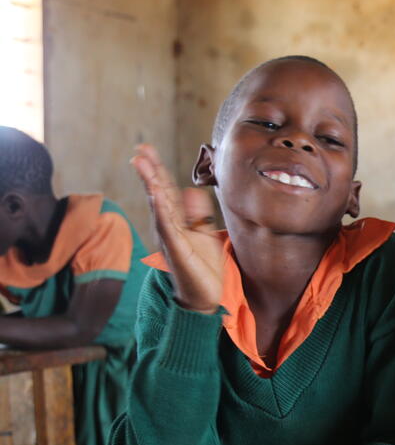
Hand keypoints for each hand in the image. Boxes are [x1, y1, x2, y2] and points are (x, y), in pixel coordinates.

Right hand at [131, 143, 223, 312]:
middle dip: (149, 170)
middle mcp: (168, 225)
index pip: (164, 190)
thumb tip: (192, 190)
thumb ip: (198, 212)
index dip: (157, 169)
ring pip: (158, 205)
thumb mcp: (204, 233)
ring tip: (142, 163)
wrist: (204, 295)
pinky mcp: (176, 249)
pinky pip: (167, 226)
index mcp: (175, 220)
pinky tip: (156, 194)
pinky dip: (161, 209)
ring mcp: (170, 237)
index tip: (147, 150)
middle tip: (140, 149)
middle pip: (157, 193)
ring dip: (150, 183)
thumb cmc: (203, 265)